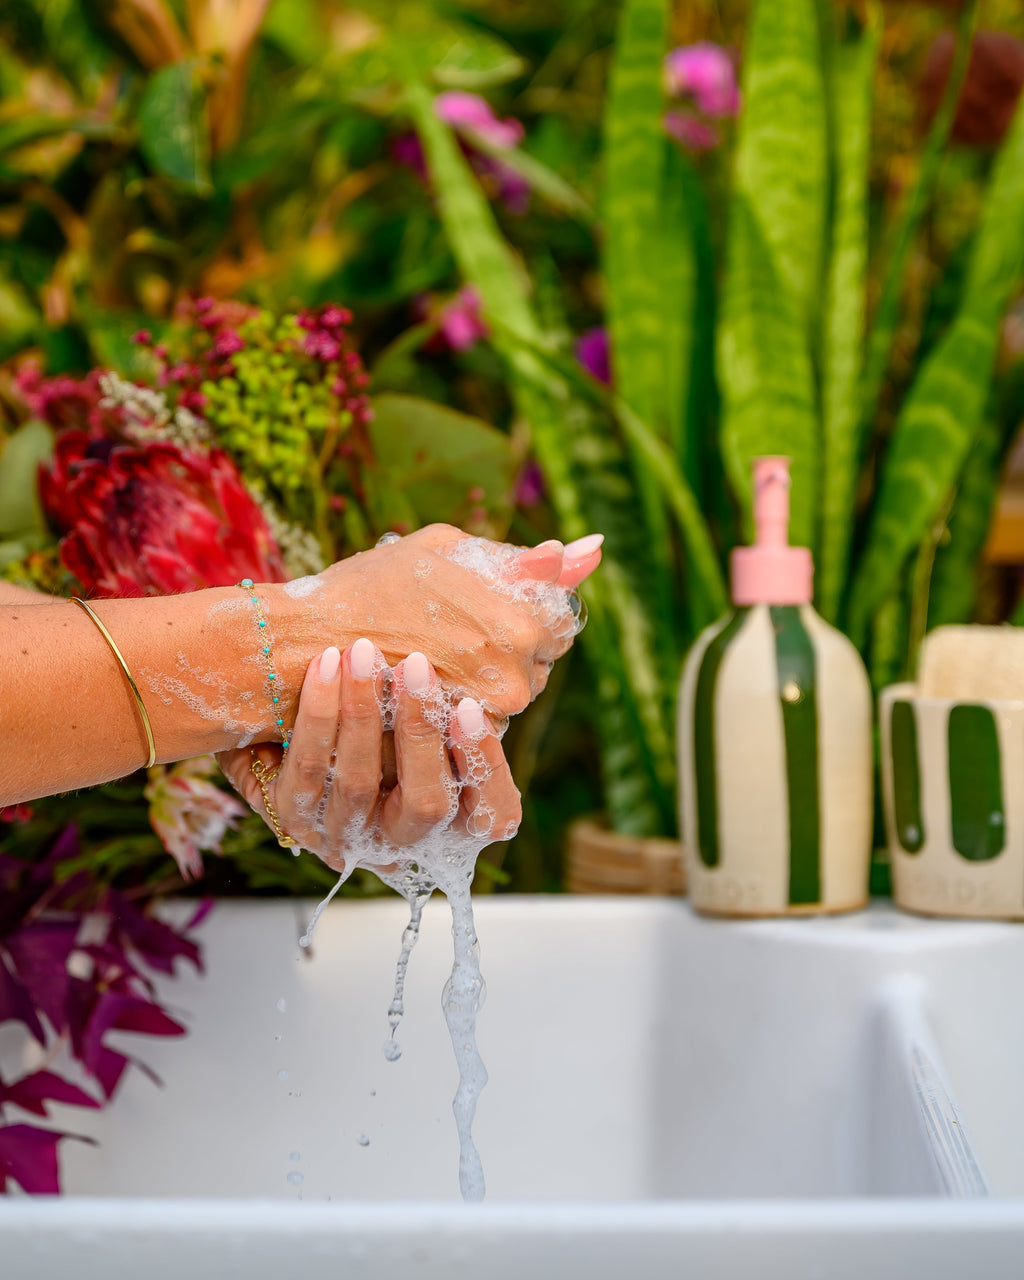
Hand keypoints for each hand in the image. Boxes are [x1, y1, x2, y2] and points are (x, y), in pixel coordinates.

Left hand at [217, 641, 519, 872]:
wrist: (290, 699)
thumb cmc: (391, 682)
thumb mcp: (448, 666)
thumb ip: (506, 628)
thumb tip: (570, 559)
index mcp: (456, 816)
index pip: (494, 815)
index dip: (485, 765)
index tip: (471, 706)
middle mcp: (407, 837)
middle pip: (428, 804)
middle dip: (421, 733)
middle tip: (415, 665)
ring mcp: (348, 833)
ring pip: (360, 785)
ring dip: (362, 713)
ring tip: (362, 651)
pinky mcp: (294, 817)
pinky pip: (308, 772)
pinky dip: (318, 716)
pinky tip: (325, 665)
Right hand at [269, 526, 602, 719]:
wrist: (303, 652)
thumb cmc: (368, 589)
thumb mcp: (445, 551)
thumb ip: (520, 559)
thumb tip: (590, 551)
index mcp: (522, 621)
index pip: (558, 616)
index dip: (517, 604)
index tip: (473, 601)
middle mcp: (516, 676)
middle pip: (538, 656)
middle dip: (506, 639)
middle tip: (446, 625)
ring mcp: (487, 717)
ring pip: (511, 688)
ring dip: (486, 671)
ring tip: (430, 650)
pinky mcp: (458, 742)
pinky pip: (481, 716)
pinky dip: (461, 698)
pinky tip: (423, 678)